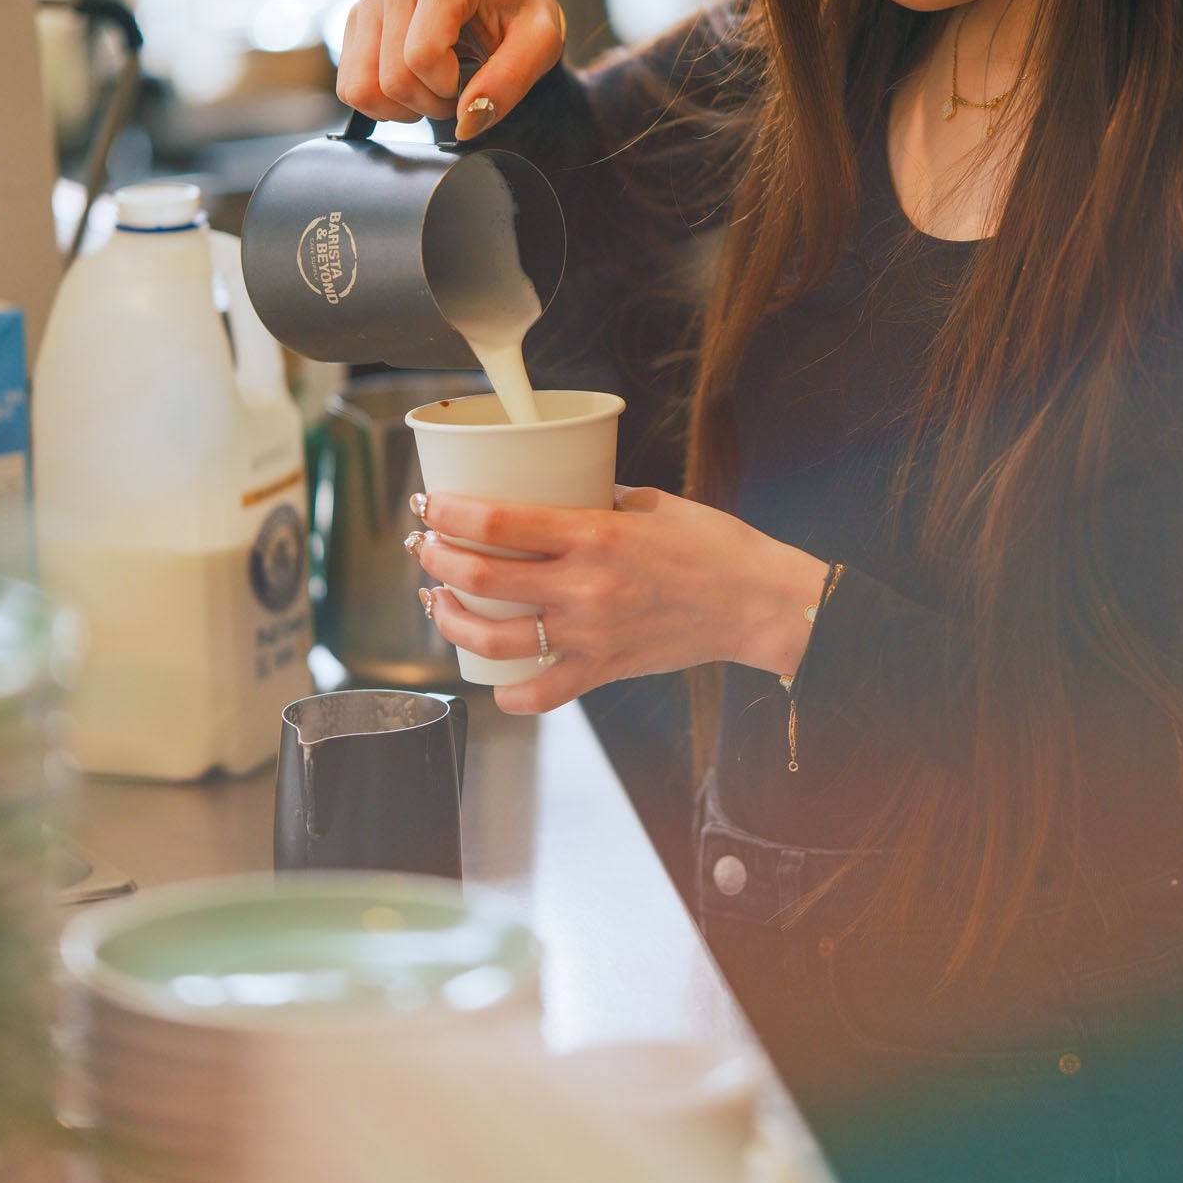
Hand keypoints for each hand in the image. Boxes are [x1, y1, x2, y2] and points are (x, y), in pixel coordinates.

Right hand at [336, 0, 564, 139]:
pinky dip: (380, 102)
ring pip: (361, 88)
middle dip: (429, 103)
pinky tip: (411, 83)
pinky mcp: (356, 22)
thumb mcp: (542, 43)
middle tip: (456, 89)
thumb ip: (510, 82)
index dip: (449, 88)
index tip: (473, 77)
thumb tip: (466, 122)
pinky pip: (349, 87)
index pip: (422, 56)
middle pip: (392, 79)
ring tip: (432, 87)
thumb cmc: (523, 14)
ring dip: (401, 107)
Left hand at [410, 485, 830, 714]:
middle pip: (482, 576)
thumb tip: (548, 488)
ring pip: (493, 639)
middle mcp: (585, 588)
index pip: (499, 522)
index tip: (428, 504)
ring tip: (438, 600)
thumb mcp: (649, 502)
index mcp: (595, 535)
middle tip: (423, 545)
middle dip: (436, 557)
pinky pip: (541, 694)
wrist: (758, 603)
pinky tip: (493, 675)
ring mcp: (591, 635)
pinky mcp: (604, 670)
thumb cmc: (712, 545)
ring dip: (450, 618)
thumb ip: (595, 498)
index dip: (450, 512)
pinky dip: (508, 692)